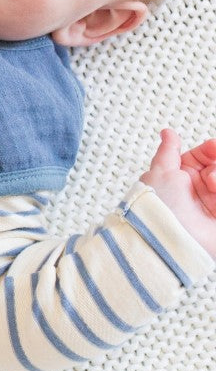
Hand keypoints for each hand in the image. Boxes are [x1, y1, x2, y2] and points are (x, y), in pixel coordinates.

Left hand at [139, 128, 215, 258]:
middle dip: (215, 167)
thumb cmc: (159, 206)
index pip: (204, 155)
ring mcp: (211, 203)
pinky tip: (215, 190)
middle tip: (210, 176)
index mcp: (180, 176)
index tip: (213, 147)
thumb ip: (168, 151)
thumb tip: (168, 133)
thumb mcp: (160, 172)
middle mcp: (197, 189)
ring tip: (212, 185)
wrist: (171, 237)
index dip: (210, 149)